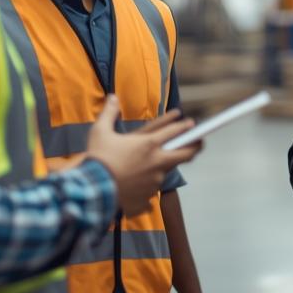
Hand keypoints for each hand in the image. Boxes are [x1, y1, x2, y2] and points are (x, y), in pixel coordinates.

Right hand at [85, 96, 201, 216]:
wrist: (92, 190)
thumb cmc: (97, 159)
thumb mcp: (100, 132)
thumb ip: (109, 113)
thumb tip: (112, 97)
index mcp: (148, 144)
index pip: (174, 132)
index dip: (185, 127)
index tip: (192, 124)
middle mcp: (157, 162)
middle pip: (184, 154)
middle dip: (195, 147)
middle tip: (200, 143)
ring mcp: (154, 180)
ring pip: (167, 171)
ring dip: (167, 165)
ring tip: (162, 162)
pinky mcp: (148, 195)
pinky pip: (153, 188)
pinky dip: (149, 183)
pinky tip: (141, 183)